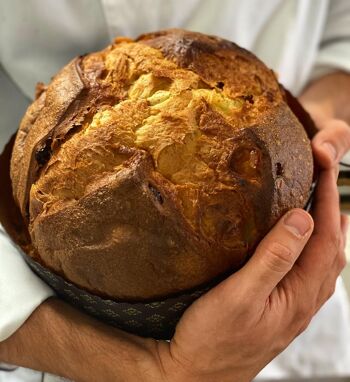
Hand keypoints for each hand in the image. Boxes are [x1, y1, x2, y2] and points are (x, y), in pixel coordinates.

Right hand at [155, 122, 349, 381]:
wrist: (196, 375)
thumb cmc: (213, 340)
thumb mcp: (241, 297)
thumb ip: (274, 258)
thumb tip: (302, 219)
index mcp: (298, 294)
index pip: (325, 237)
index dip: (326, 199)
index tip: (323, 168)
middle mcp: (303, 300)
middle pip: (331, 248)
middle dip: (331, 210)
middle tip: (323, 180)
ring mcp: (292, 306)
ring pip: (321, 261)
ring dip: (324, 230)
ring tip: (318, 205)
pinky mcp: (278, 309)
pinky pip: (306, 272)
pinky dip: (310, 248)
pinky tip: (297, 244)